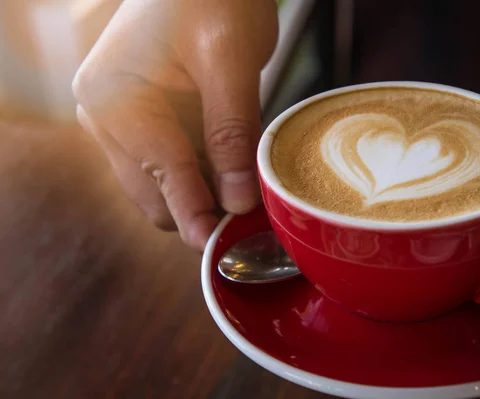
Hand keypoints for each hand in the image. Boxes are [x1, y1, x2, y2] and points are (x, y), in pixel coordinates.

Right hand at [73, 0, 277, 250]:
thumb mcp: (230, 60)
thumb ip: (232, 132)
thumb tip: (238, 201)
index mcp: (113, 98)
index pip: (162, 173)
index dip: (198, 213)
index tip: (223, 246)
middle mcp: (105, 118)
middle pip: (155, 194)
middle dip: (203, 207)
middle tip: (253, 216)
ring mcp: (121, 125)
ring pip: (165, 188)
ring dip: (206, 193)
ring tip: (248, 184)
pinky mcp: (144, 128)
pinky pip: (174, 169)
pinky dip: (205, 176)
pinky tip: (233, 166)